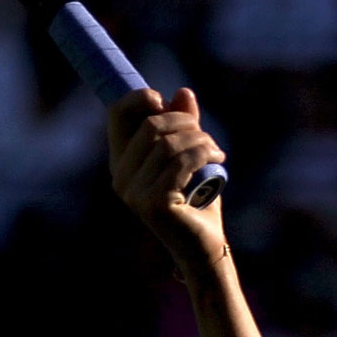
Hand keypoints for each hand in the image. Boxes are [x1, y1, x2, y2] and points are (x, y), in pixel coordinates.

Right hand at [108, 86, 228, 274]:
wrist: (204, 244)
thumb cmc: (196, 199)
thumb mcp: (190, 155)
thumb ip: (184, 126)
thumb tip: (182, 92)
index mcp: (122, 162)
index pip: (117, 116)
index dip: (139, 98)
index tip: (163, 99)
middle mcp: (121, 177)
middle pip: (150, 125)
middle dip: (184, 121)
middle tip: (205, 135)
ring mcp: (134, 192)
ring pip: (169, 143)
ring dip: (200, 139)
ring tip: (215, 149)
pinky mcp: (153, 203)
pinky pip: (181, 162)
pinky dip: (204, 152)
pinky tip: (218, 156)